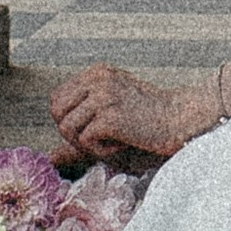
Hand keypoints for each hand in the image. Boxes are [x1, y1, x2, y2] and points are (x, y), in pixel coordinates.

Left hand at [49, 62, 218, 164]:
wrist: (181, 120)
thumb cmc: (148, 121)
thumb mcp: (112, 114)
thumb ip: (80, 129)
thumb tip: (49, 157)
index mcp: (96, 73)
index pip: (57, 99)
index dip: (69, 121)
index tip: (93, 129)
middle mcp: (97, 79)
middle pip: (56, 112)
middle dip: (72, 133)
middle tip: (99, 139)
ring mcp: (103, 95)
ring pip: (67, 128)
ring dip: (87, 144)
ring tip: (113, 140)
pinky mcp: (110, 116)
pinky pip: (84, 141)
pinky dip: (102, 151)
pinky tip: (122, 143)